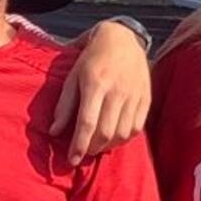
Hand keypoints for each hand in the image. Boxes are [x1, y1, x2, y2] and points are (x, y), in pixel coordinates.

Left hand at [50, 21, 150, 164]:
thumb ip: (64, 105)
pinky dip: (124, 138)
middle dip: (92, 149)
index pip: (87, 123)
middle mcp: (117, 90)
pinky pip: (137, 128)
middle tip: (83, 152)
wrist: (123, 39)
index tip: (71, 160)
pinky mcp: (146, 98)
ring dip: (108, 146)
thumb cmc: (92, 59)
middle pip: (106, 132)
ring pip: (122, 133)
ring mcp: (134, 95)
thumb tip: (54, 131)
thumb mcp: (72, 77)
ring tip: (97, 145)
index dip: (78, 145)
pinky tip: (114, 137)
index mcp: (95, 84)